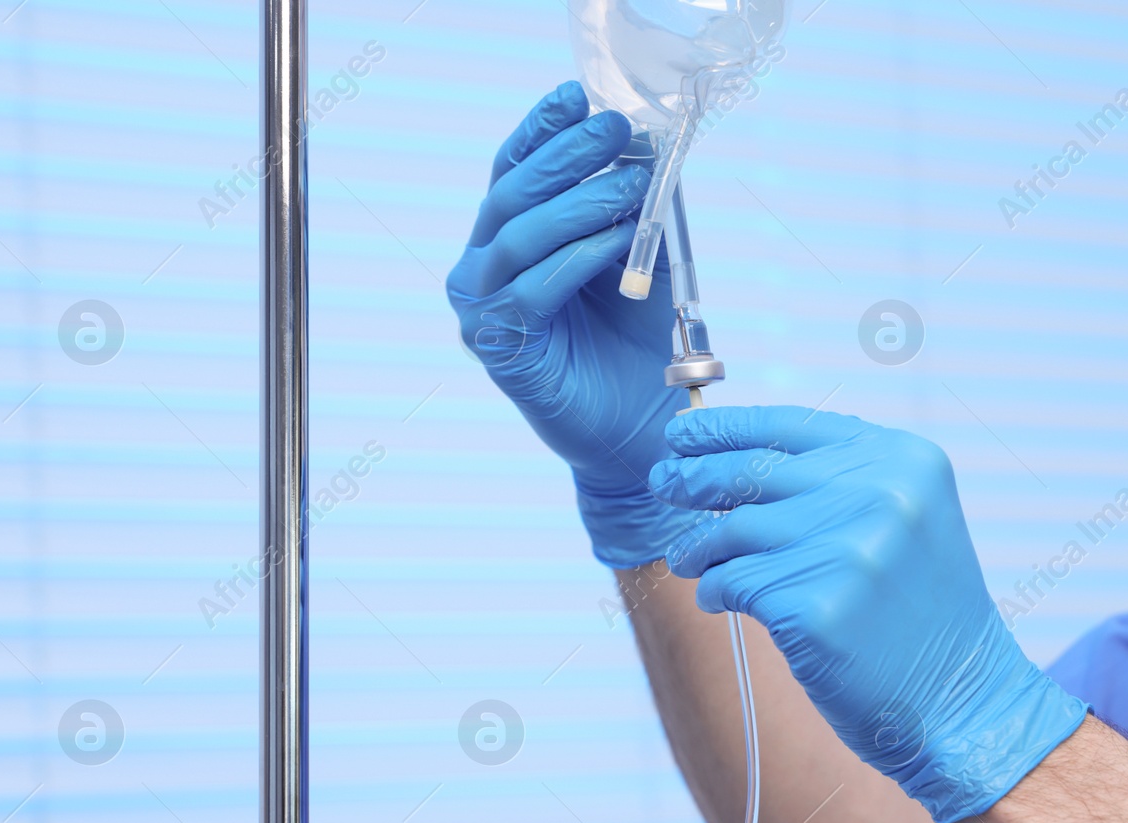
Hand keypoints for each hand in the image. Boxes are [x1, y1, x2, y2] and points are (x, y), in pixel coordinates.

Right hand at [447, 82, 690, 567]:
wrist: (640, 423)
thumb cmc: (634, 340)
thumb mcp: (635, 255)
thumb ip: (629, 205)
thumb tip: (645, 142)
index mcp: (506, 242)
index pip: (513, 171)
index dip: (541, 130)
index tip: (576, 95)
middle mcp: (482, 272)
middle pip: (512, 195)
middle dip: (567, 156)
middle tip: (615, 129)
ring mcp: (484, 313)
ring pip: (519, 238)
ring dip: (580, 204)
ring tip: (630, 182)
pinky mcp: (502, 351)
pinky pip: (533, 292)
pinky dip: (578, 258)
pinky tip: (618, 238)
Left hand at [648, 405, 1088, 822]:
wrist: (964, 701)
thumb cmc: (924, 614)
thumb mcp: (907, 520)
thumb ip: (839, 482)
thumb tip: (735, 461)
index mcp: (902, 460)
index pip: (791, 425)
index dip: (726, 428)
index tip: (683, 435)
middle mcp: (878, 494)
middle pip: (753, 471)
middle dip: (694, 476)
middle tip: (662, 482)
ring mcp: (847, 549)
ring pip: (734, 530)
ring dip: (700, 546)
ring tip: (689, 559)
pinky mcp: (816, 607)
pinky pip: (734, 583)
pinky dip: (716, 590)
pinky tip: (718, 599)